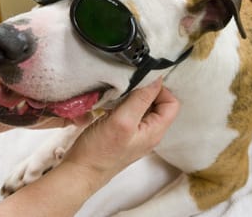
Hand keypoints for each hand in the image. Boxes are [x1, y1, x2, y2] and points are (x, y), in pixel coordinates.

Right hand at [63, 77, 178, 183]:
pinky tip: (110, 103)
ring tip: (118, 95)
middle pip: (158, 103)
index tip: (141, 83)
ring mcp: (135, 133)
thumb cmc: (100, 152)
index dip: (160, 90)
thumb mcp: (122, 121)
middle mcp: (149, 132)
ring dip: (132, 96)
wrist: (80, 172)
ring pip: (142, 106)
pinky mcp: (122, 132)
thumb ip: (141, 99)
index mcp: (155, 131)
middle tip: (127, 87)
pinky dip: (122, 103)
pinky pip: (129, 112)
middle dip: (144, 91)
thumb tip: (156, 79)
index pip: (172, 103)